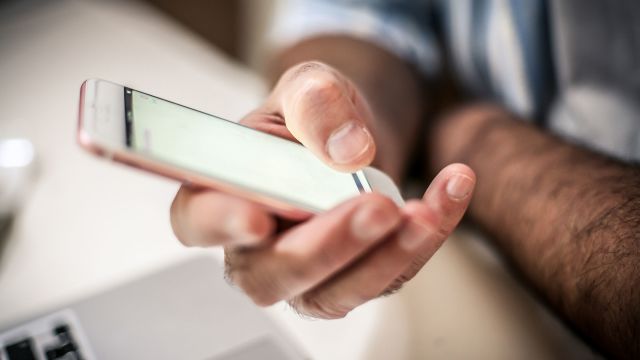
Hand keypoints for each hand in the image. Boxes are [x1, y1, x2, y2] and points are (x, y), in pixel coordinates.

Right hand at [170, 62, 475, 317]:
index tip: (258, 220)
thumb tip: (347, 150)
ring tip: (421, 211)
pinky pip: (386, 276)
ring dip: (383, 256)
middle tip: (373, 207)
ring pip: (333, 291)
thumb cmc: (315, 115)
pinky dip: (424, 240)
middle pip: (271, 273)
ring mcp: (305, 269)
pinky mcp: (353, 276)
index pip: (199, 220)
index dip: (221, 225)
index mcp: (224, 192)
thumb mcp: (312, 86)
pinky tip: (447, 196)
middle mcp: (257, 244)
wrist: (354, 133)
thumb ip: (316, 103)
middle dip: (326, 247)